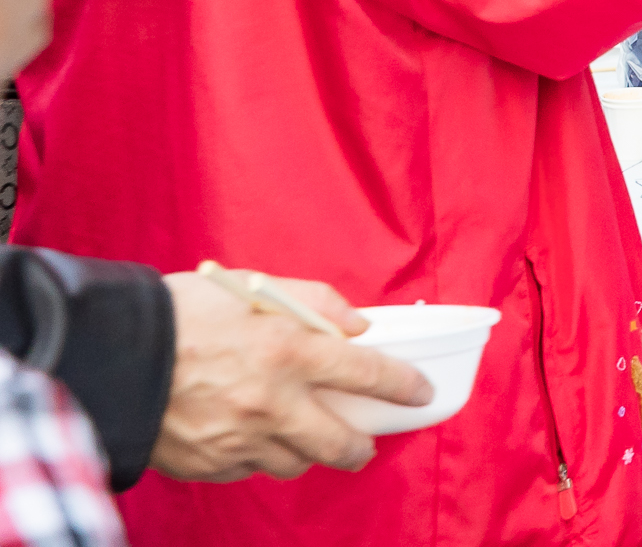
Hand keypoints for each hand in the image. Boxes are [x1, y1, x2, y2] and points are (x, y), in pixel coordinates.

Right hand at [155, 271, 433, 480]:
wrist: (105, 353)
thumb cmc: (179, 312)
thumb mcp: (253, 287)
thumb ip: (314, 302)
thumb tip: (357, 326)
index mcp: (288, 351)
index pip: (368, 373)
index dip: (403, 386)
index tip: (419, 394)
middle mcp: (271, 402)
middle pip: (339, 443)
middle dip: (361, 447)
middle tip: (365, 443)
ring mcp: (238, 439)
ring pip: (294, 464)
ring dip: (306, 452)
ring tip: (302, 436)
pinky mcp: (206, 463)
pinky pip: (247, 471)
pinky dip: (256, 458)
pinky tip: (249, 438)